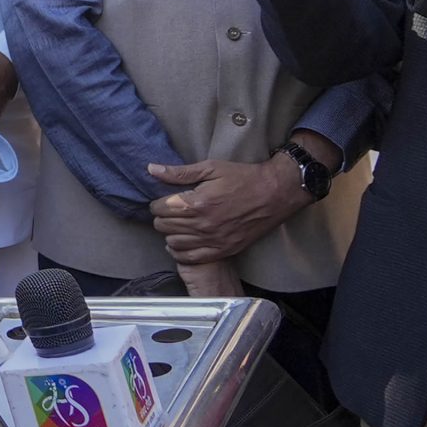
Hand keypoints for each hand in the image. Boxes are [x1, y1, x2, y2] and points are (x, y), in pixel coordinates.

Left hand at [145, 155, 309, 266]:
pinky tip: (182, 243)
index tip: (164, 199)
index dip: (158, 202)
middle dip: (162, 217)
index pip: (159, 208)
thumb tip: (152, 169)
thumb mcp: (211, 168)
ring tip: (178, 225)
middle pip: (163, 226)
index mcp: (196, 203)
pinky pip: (191, 258)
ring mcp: (213, 240)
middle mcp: (202, 225)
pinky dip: (181, 252)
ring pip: (173, 243)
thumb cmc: (243, 178)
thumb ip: (179, 172)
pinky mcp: (223, 250)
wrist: (275, 194)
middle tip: (170, 211)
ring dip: (170, 234)